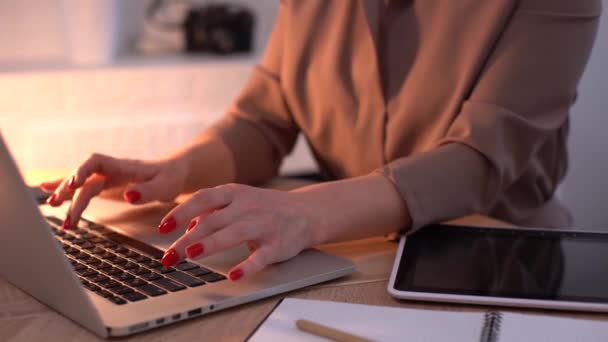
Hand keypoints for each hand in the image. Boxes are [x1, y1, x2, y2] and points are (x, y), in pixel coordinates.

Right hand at [40, 153, 188, 227]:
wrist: (174, 173)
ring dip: (65, 195)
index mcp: (123, 167)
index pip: (96, 161)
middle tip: (56, 206)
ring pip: (81, 184)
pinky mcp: (105, 185)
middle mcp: (111, 170)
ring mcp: (107, 177)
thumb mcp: (166, 187)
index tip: (73, 183)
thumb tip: (128, 196)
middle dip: (69, 190)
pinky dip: (65, 189)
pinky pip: (83, 186)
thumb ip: (149, 191)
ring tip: (52, 208)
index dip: (83, 170)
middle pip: (84, 177)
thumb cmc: (170, 179)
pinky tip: (48, 193)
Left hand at [157, 183, 318, 280]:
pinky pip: (261, 256)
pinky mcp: (278, 244)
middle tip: (169, 256)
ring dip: (212, 243)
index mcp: (235, 193)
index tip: (163, 228)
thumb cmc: (266, 208)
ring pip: (235, 233)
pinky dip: (248, 266)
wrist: (307, 212)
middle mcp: (248, 206)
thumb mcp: (239, 201)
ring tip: (192, 254)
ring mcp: (264, 225)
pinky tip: (234, 276)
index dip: (181, 212)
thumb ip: (213, 211)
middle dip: (188, 238)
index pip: (203, 199)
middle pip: (213, 220)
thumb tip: (188, 228)